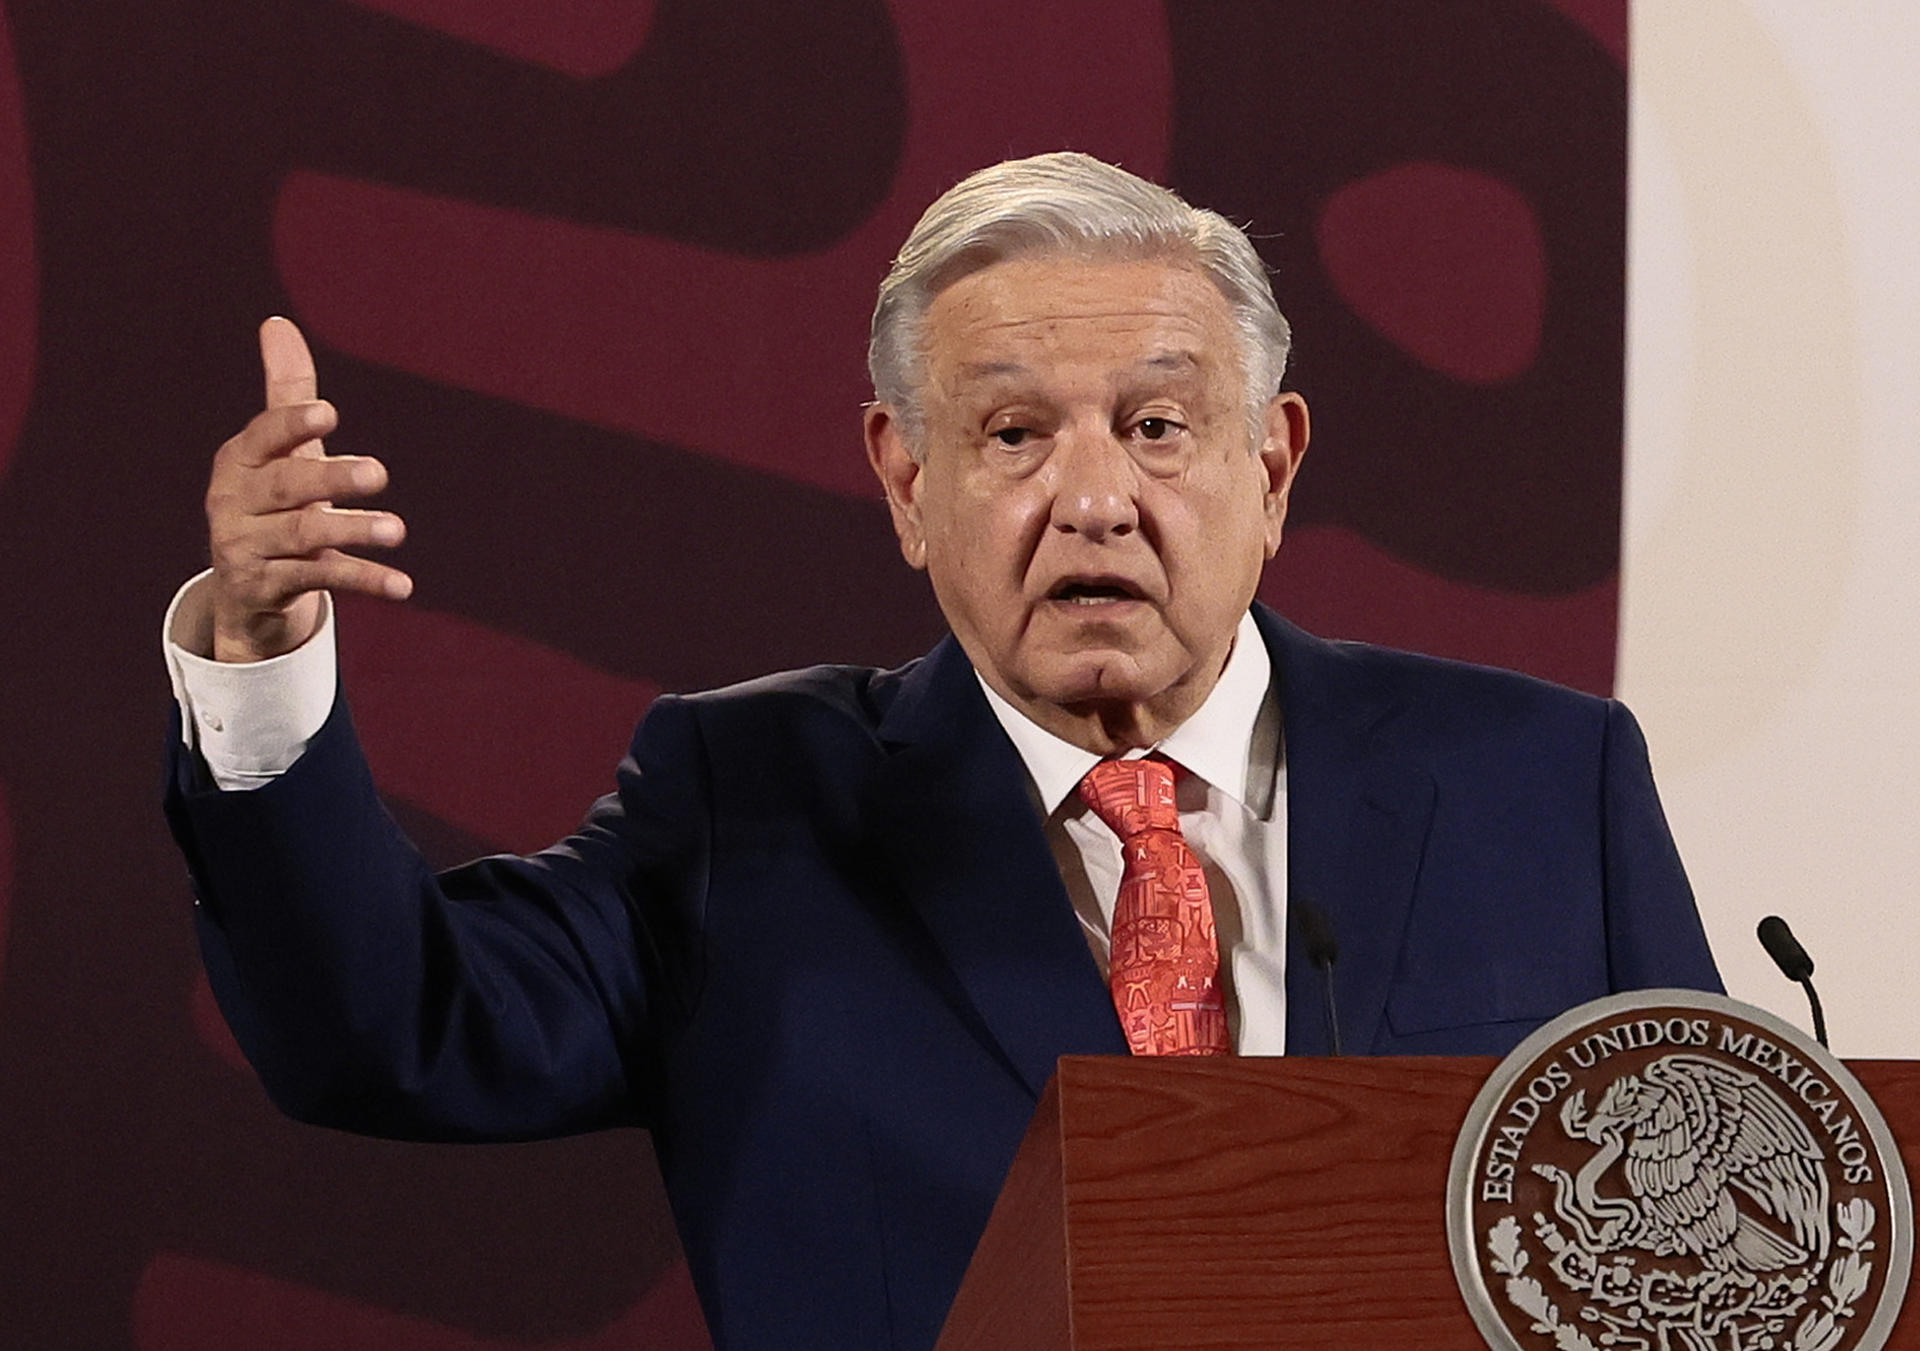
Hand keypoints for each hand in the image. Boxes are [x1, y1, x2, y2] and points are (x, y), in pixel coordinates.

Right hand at [206, 317, 411, 661]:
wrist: (244, 586)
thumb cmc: (271, 500)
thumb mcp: (277, 450)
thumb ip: (285, 392)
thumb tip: (277, 323)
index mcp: (239, 460)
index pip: (264, 436)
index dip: (292, 424)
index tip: (328, 413)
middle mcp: (236, 502)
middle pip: (287, 486)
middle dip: (331, 477)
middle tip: (378, 472)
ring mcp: (249, 547)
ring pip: (304, 536)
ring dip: (352, 530)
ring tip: (398, 529)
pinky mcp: (269, 587)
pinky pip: (322, 579)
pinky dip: (364, 579)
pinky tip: (403, 585)